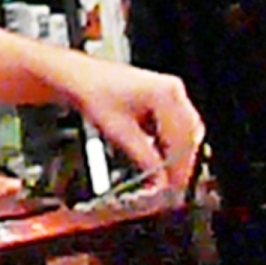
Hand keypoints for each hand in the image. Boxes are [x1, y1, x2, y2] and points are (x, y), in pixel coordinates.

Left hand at [62, 56, 204, 190]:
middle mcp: (172, 90)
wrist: (76, 77)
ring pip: (185, 133)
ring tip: (160, 173)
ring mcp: (169, 93)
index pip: (182, 140)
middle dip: (179, 162)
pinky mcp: (163, 99)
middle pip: (189, 137)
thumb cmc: (91, 93)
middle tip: (168, 185)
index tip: (173, 187)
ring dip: (174, 153)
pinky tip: (155, 154)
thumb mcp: (119, 132)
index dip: (179, 168)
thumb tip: (162, 183)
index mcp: (165, 94)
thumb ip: (144, 160)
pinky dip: (168, 143)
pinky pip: (175, 127)